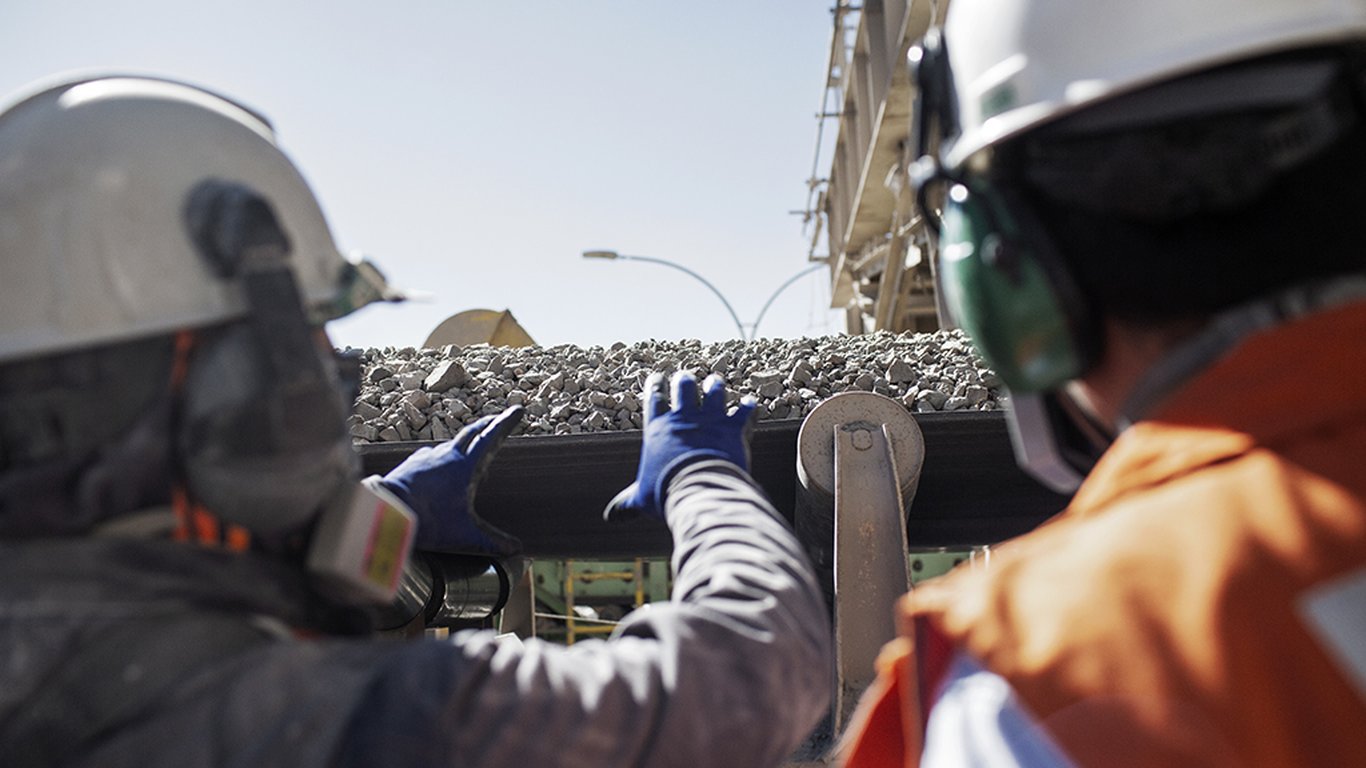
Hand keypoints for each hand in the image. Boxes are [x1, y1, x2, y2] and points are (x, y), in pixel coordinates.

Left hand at [379, 406, 523, 553]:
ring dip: (464, 443)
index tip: (518, 410)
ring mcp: (426, 457)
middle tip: (497, 420)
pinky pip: (431, 455)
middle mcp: (446, 455)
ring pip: (450, 444)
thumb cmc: (426, 521)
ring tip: (469, 450)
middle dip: (487, 425)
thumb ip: (492, 542)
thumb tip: (517, 549)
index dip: (506, 423)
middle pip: (471, 432)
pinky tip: (438, 467)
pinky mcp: (411, 464)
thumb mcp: (464, 535)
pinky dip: (442, 457)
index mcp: (464, 466)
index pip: (491, 438)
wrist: (385, 511)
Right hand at [604, 372, 756, 521]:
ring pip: (714, 391)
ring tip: (714, 381)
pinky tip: (750, 404)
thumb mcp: (642, 498)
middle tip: (684, 377)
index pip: (654, 399)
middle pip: (683, 388)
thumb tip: (611, 517)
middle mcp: (684, 417)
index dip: (655, 386)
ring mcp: (710, 419)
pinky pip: (744, 409)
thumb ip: (628, 503)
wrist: (699, 490)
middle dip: (684, 380)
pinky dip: (748, 406)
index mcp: (658, 428)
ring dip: (714, 385)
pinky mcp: (733, 427)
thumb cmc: (666, 493)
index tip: (656, 378)